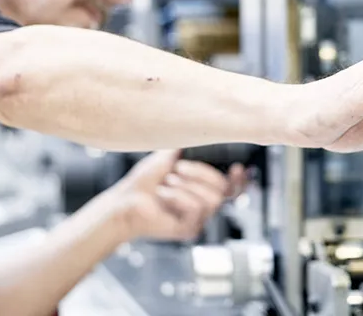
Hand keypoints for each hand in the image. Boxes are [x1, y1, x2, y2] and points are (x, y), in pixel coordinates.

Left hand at [108, 150, 248, 240]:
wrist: (124, 201)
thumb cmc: (144, 182)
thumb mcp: (168, 158)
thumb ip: (187, 149)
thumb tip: (203, 132)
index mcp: (203, 190)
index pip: (232, 188)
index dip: (239, 179)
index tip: (237, 167)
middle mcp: (204, 206)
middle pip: (224, 190)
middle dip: (202, 174)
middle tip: (177, 169)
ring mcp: (198, 220)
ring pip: (212, 199)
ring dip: (187, 185)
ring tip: (167, 182)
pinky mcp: (188, 230)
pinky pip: (196, 209)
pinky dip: (177, 197)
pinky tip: (163, 194)